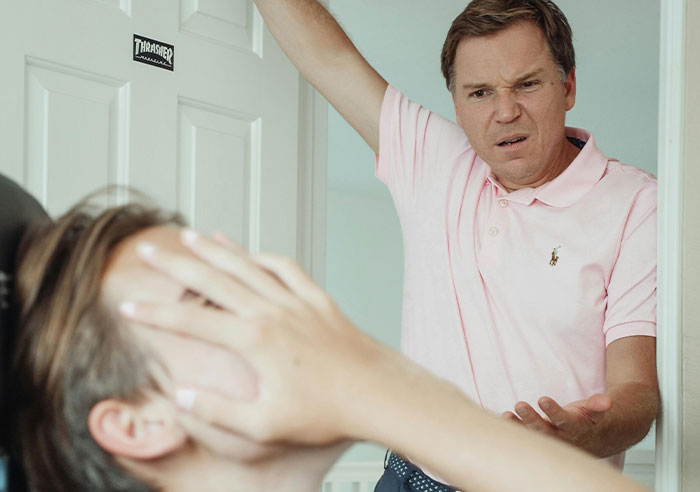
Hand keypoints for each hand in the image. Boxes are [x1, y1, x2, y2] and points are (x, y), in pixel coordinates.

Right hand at [122, 229, 392, 446]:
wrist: (374, 392)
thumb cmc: (324, 412)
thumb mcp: (265, 424)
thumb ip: (219, 410)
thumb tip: (182, 394)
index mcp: (255, 340)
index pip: (193, 321)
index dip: (156, 313)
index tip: (128, 307)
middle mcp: (272, 311)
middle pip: (214, 280)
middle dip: (177, 263)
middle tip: (150, 248)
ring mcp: (295, 300)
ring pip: (248, 266)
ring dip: (217, 250)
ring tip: (193, 235)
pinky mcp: (316, 299)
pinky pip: (286, 268)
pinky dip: (263, 256)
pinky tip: (250, 252)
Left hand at [501, 394, 612, 447]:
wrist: (587, 442)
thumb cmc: (586, 421)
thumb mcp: (595, 413)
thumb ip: (598, 406)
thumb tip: (607, 400)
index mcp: (575, 429)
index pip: (564, 421)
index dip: (553, 411)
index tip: (542, 399)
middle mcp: (560, 438)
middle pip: (544, 430)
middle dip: (531, 418)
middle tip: (519, 404)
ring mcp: (547, 440)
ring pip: (532, 434)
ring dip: (519, 425)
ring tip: (506, 415)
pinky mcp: (537, 439)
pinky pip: (525, 435)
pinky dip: (514, 428)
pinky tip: (504, 419)